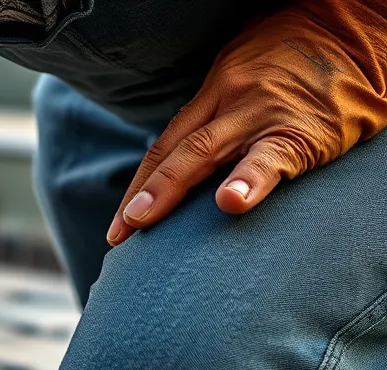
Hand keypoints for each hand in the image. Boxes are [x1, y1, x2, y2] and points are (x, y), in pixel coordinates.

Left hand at [108, 0, 386, 244]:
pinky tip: (232, 203)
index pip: (166, 145)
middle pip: (174, 153)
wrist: (361, 26)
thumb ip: (222, 117)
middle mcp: (230, 101)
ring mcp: (261, 114)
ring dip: (169, 189)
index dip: (139, 185)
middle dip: (142, 195)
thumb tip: (191, 162)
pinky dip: (249, 181)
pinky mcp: (299, 129)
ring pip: (205, 153)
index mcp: (215, 93)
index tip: (120, 226)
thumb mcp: (250, 77)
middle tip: (118, 234)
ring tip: (143, 223)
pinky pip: (270, 158)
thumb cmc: (302, 62)